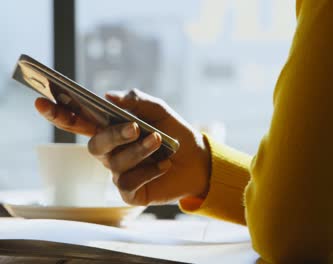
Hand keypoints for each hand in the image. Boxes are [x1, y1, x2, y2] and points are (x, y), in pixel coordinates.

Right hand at [35, 89, 210, 204]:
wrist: (198, 159)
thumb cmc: (174, 133)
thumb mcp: (158, 110)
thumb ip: (135, 100)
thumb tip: (107, 97)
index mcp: (111, 130)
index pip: (79, 122)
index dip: (59, 114)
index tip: (41, 101)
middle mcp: (111, 152)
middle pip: (95, 145)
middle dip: (113, 135)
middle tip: (135, 127)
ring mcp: (118, 173)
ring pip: (114, 163)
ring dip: (138, 150)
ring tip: (158, 141)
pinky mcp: (130, 192)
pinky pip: (127, 183)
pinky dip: (148, 171)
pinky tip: (164, 165)